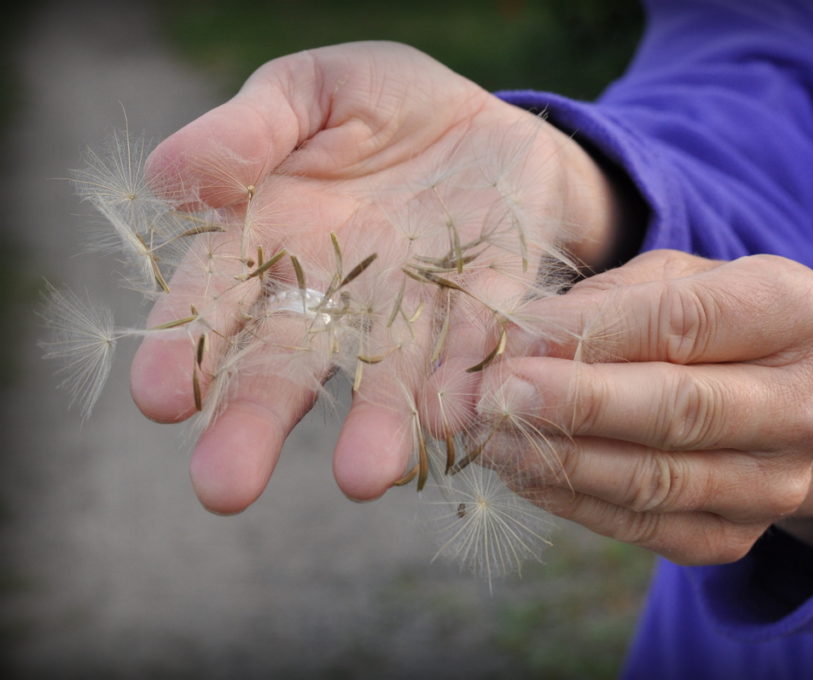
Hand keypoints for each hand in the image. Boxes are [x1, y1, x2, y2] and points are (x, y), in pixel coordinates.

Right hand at [129, 42, 624, 513]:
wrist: (487, 125)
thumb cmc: (380, 108)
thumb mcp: (311, 90)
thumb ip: (249, 128)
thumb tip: (171, 175)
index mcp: (272, 239)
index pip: (216, 298)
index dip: (185, 346)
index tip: (160, 399)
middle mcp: (336, 296)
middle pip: (288, 362)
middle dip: (257, 421)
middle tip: (224, 488)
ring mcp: (415, 310)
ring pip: (389, 375)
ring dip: (376, 425)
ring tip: (363, 477)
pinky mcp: (492, 306)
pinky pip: (479, 343)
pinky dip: (467, 378)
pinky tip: (456, 414)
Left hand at [480, 249, 812, 560]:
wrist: (774, 398)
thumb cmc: (707, 320)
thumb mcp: (669, 278)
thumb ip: (601, 303)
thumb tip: (511, 343)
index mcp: (797, 313)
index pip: (681, 323)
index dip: (587, 334)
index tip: (509, 340)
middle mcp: (805, 406)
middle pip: (677, 410)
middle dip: (572, 404)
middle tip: (488, 398)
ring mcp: (778, 484)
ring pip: (653, 480)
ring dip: (558, 460)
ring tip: (489, 437)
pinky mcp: (736, 537)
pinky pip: (642, 527)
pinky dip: (572, 500)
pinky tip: (524, 472)